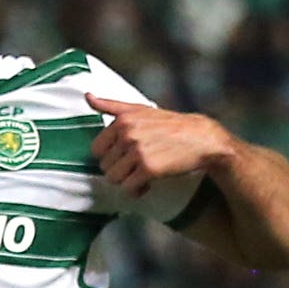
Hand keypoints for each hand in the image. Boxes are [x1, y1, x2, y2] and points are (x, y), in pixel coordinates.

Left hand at [86, 94, 232, 199]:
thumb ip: (112, 106)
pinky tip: (148, 184)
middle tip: (137, 167)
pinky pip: (129, 189)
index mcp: (122, 120)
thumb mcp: (140, 110)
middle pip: (105, 166)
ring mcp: (138, 152)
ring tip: (141, 176)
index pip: (97, 149)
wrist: (201, 139)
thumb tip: (88, 96)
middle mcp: (128, 135)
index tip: (125, 157)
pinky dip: (137, 191)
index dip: (110, 157)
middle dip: (119, 170)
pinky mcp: (149, 169)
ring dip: (127, 182)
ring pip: (114, 179)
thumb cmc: (170, 125)